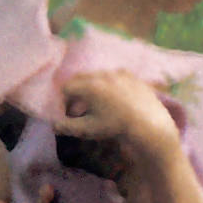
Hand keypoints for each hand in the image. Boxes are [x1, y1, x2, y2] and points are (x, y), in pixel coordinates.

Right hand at [54, 65, 183, 156]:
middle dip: (77, 91)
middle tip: (80, 107)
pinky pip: (115, 77)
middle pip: (81, 78)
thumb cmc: (115, 127)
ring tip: (99, 104)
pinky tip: (116, 100)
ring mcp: (119, 73)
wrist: (149, 125)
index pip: (66, 87)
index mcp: (89, 86)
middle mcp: (102, 74)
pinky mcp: (133, 76)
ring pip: (98, 76)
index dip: (64, 101)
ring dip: (93, 87)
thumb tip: (53, 125)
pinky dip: (111, 85)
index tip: (69, 113)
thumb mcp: (88, 129)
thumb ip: (67, 126)